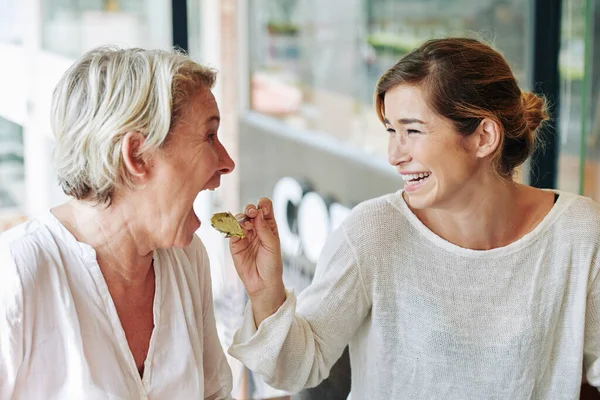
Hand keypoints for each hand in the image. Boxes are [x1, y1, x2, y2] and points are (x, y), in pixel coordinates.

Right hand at [229, 197, 285, 323]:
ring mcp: (245, 235)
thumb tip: (257, 213)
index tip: (262, 209)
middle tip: (252, 213)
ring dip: (242, 218)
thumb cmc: (272, 265)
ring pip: (240, 219)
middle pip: (250, 210)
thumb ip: (264, 228)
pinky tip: (238, 230)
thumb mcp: (272, 245)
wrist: (263, 283)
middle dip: (250, 209)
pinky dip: (233, 227)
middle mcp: (256, 228)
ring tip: (246, 225)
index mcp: (268, 226)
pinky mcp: (235, 244)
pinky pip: (231, 231)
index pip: (265, 208)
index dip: (263, 205)